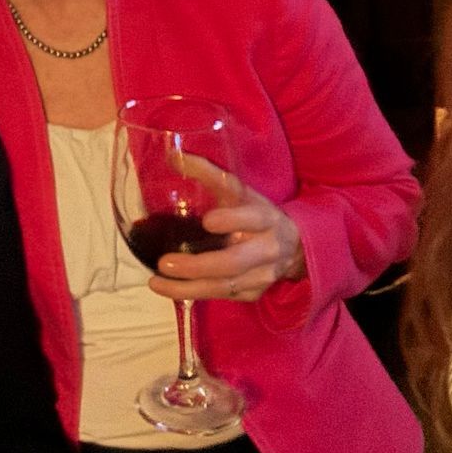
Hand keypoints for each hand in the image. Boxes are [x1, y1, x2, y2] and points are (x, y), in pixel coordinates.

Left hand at [149, 154, 304, 302]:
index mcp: (266, 218)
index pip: (251, 218)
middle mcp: (266, 249)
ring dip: (187, 287)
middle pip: (233, 262)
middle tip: (164, 263)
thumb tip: (173, 156)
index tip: (208, 221)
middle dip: (198, 265)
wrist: (295, 248)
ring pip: (224, 286)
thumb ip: (209, 174)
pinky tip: (168, 289)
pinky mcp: (252, 293)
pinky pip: (220, 296)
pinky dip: (193, 294)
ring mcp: (261, 276)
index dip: (232, 219)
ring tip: (156, 282)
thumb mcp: (240, 192)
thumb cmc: (258, 215)